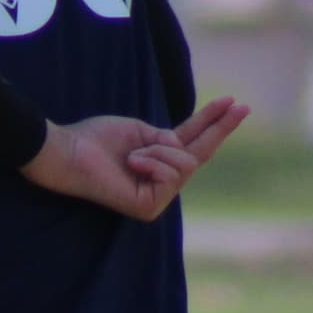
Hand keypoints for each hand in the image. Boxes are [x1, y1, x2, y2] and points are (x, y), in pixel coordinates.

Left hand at [22, 98, 249, 222]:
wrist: (70, 151)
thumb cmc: (95, 139)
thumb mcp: (140, 130)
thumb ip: (167, 139)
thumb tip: (184, 148)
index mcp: (155, 159)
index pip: (190, 141)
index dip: (212, 122)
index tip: (235, 103)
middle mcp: (158, 180)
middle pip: (201, 154)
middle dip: (220, 128)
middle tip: (243, 105)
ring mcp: (155, 197)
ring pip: (186, 164)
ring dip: (160, 151)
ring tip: (133, 155)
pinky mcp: (149, 209)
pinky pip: (172, 174)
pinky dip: (153, 162)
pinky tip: (132, 163)